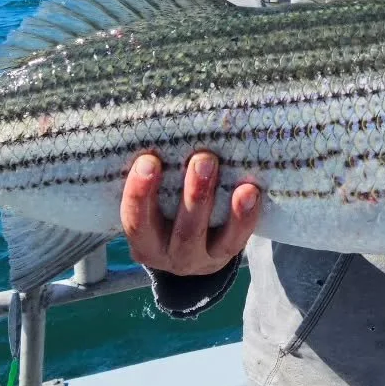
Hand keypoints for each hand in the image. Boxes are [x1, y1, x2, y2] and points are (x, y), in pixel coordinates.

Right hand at [119, 150, 260, 275]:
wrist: (192, 253)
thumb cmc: (165, 212)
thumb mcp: (153, 205)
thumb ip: (152, 178)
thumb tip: (161, 126)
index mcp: (143, 242)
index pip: (135, 221)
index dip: (139, 193)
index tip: (148, 160)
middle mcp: (169, 255)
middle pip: (180, 231)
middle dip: (192, 194)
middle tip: (202, 159)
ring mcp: (200, 259)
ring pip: (208, 235)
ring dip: (216, 201)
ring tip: (223, 169)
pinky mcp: (225, 255)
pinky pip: (236, 239)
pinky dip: (244, 216)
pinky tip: (250, 191)